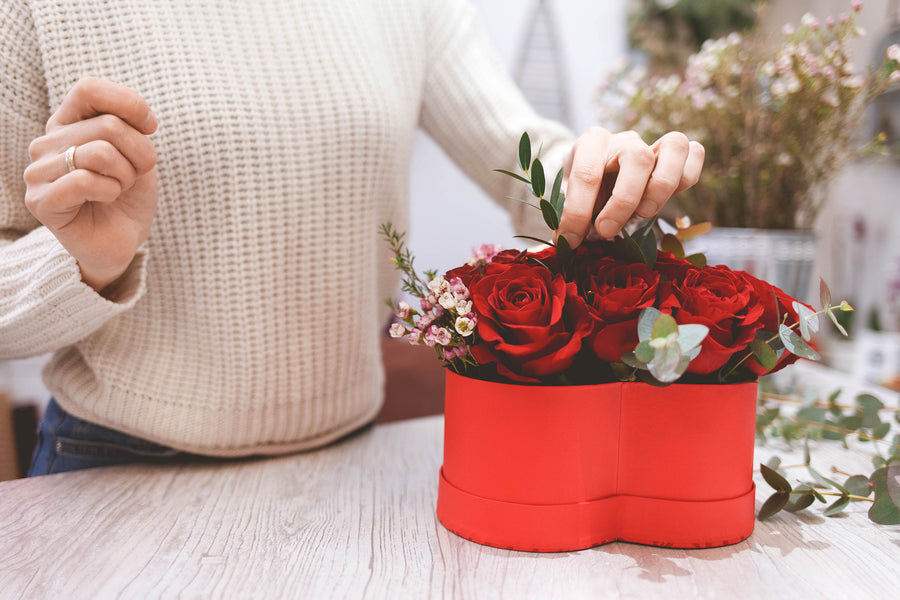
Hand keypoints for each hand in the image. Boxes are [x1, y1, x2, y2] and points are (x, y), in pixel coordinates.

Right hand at [24, 77, 157, 291]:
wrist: (120, 242)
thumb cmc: (127, 196)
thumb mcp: (137, 153)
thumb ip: (130, 126)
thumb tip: (141, 118)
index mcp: (67, 123)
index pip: (89, 89)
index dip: (129, 104)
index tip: (150, 128)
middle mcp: (47, 142)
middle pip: (108, 125)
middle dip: (138, 154)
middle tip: (130, 176)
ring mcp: (38, 171)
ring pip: (102, 153)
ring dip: (125, 176)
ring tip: (116, 190)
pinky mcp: (40, 201)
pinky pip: (85, 180)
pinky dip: (109, 191)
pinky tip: (105, 201)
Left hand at [555, 127, 703, 247]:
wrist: (599, 174)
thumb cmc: (584, 190)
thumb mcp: (567, 199)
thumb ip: (568, 216)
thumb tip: (564, 242)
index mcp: (591, 143)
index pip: (586, 174)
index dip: (578, 213)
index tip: (570, 241)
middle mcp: (624, 139)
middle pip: (638, 158)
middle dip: (624, 202)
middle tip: (606, 231)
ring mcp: (652, 143)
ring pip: (676, 146)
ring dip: (661, 188)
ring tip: (642, 214)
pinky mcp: (673, 155)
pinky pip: (694, 153)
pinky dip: (687, 177)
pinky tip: (664, 199)